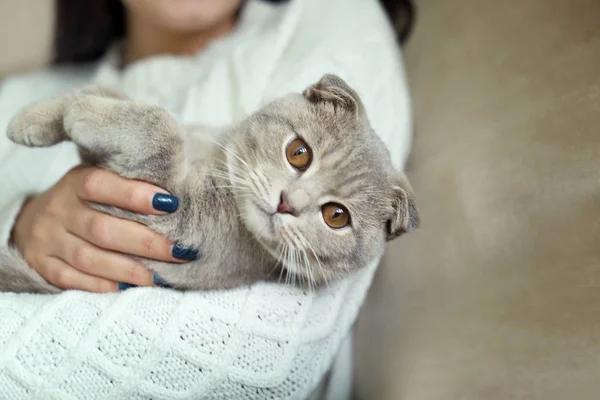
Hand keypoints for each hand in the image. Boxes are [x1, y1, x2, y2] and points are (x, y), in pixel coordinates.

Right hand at [11, 166, 193, 291]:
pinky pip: (73, 280)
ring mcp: (47, 240)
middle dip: (146, 243)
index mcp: (74, 183)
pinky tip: (131, 288)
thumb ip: (127, 185)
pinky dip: (104, 286)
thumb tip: (174, 201)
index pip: (100, 185)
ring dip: (131, 270)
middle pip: (102, 229)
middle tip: (180, 251)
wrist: (31, 219)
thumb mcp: (99, 181)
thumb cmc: (84, 200)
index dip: (134, 195)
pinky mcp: (42, 265)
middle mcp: (58, 211)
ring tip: (162, 276)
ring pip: (90, 259)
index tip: (170, 204)